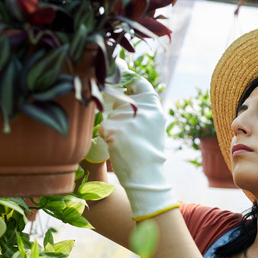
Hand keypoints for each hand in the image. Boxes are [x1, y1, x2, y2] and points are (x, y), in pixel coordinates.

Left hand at [97, 77, 176, 220]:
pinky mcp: (115, 130)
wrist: (147, 177)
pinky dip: (106, 137)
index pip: (137, 82)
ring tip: (125, 144)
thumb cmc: (148, 153)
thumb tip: (121, 91)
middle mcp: (143, 108)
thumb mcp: (152, 126)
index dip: (126, 81)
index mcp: (154, 106)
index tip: (118, 82)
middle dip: (116, 115)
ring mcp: (128, 118)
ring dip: (112, 128)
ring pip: (110, 116)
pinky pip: (102, 127)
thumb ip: (141, 109)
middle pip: (119, 101)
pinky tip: (118, 147)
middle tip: (127, 134)